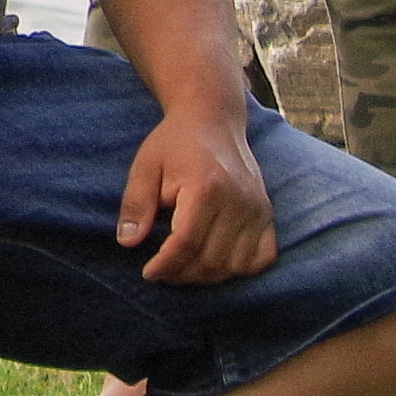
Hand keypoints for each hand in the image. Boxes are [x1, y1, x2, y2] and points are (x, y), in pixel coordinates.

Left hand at [116, 100, 280, 283]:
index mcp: (206, 187)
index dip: (166, 265)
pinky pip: (261, 258)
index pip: (186, 242)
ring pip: (235, 265)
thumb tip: (127, 242)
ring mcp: (258, 208)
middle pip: (211, 259)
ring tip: (185, 268)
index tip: (149, 273)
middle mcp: (238, 200)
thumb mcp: (146, 166)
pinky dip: (240, 269)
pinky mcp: (267, 213)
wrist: (213, 120)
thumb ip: (136, 203)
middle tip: (163, 272)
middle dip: (183, 274)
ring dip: (208, 276)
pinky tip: (216, 262)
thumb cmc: (175, 143)